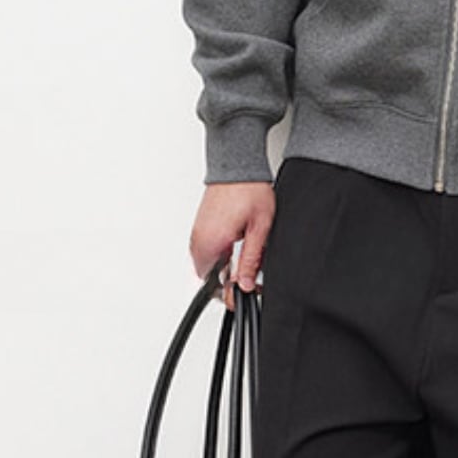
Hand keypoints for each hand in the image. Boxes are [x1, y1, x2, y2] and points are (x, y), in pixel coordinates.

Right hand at [189, 181, 274, 310]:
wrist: (238, 164)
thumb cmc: (249, 190)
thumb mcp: (259, 228)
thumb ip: (250, 260)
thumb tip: (245, 284)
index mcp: (211, 244)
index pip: (212, 285)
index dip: (230, 293)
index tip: (244, 290)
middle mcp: (199, 240)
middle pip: (209, 276)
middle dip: (228, 278)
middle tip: (248, 272)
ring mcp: (197, 232)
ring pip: (207, 262)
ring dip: (224, 264)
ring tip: (244, 251)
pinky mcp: (200, 225)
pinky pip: (206, 248)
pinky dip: (219, 251)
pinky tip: (236, 240)